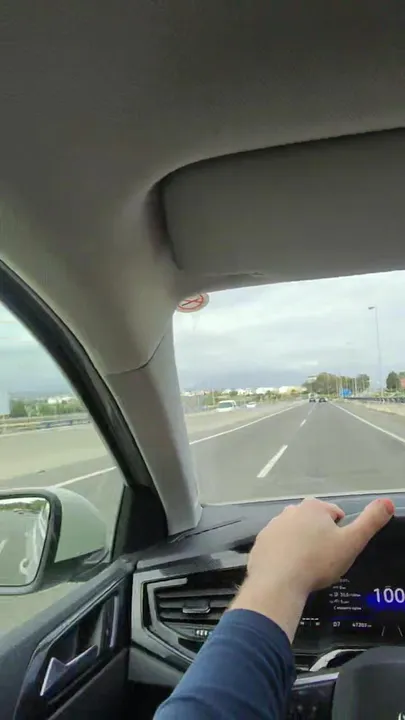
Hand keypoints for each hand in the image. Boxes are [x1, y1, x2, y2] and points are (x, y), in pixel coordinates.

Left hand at [231, 497, 393, 640]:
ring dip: (301, 545)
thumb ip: (370, 521)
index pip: (335, 514)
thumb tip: (388, 502)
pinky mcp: (260, 543)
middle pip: (313, 522)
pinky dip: (284, 555)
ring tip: (306, 567)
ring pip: (294, 533)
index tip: (338, 551)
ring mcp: (272, 526)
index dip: (341, 533)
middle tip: (323, 561)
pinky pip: (277, 546)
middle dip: (319, 537)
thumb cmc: (318, 561)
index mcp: (314, 507)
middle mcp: (290, 511)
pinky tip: (289, 572)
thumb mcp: (351, 542)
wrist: (278, 583)